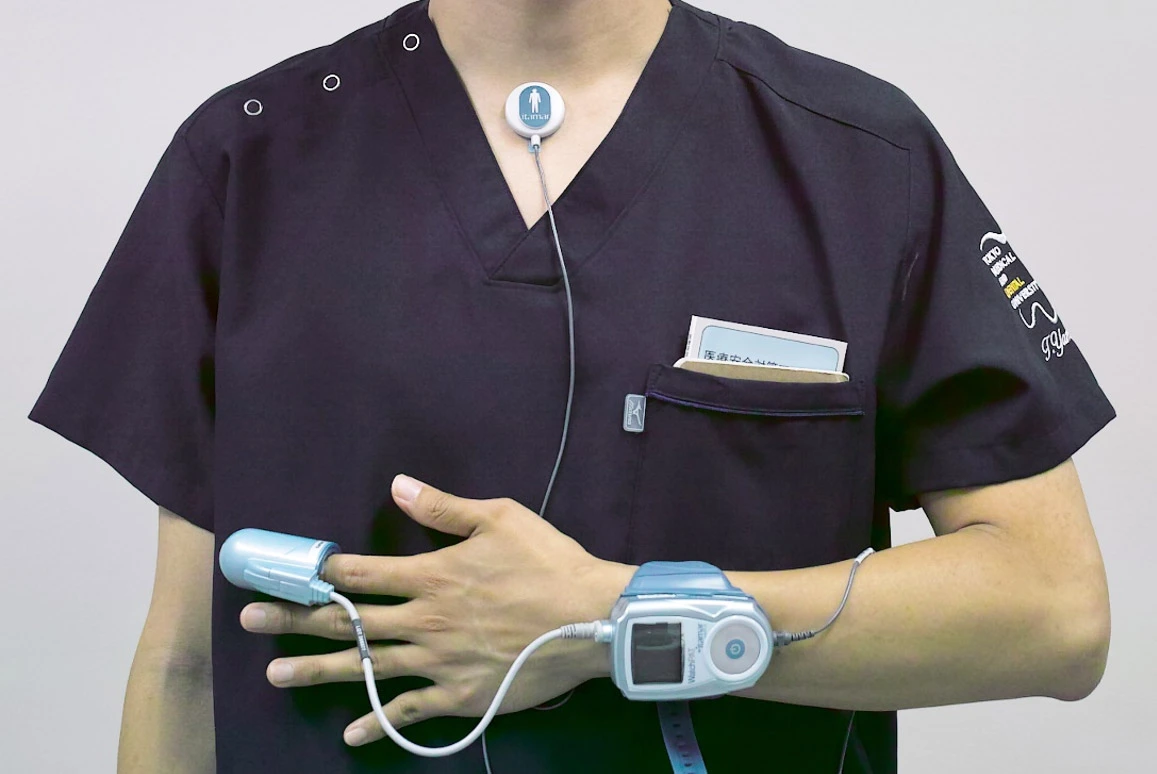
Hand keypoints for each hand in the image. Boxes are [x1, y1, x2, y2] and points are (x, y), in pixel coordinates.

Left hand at [239, 474, 635, 746]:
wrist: (591, 620)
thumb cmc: (548, 563)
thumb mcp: (500, 519)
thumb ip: (444, 507)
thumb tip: (397, 486)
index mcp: (430, 575)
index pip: (360, 572)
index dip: (317, 571)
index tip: (281, 571)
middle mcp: (423, 620)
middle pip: (348, 621)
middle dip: (295, 619)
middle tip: (249, 621)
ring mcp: (437, 662)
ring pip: (367, 667)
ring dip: (317, 670)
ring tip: (275, 674)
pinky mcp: (458, 695)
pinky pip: (409, 712)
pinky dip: (378, 724)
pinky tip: (350, 733)